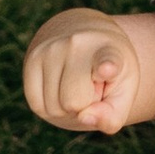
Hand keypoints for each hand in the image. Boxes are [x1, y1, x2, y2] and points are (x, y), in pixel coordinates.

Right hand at [25, 6, 154, 133]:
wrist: (84, 36)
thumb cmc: (109, 71)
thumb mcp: (123, 92)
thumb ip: (112, 116)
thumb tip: (83, 117)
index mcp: (109, 50)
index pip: (106, 60)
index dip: (107, 67)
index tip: (107, 68)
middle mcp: (77, 44)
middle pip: (74, 102)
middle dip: (83, 104)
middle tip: (91, 84)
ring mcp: (51, 49)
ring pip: (53, 108)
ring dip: (65, 106)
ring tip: (76, 82)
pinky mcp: (32, 59)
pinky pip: (37, 105)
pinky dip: (50, 106)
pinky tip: (60, 85)